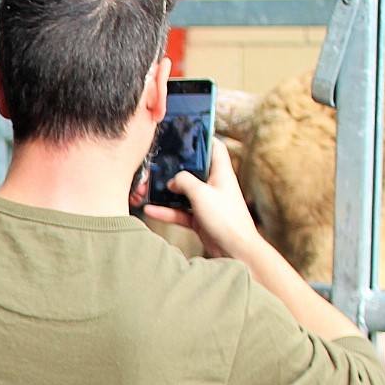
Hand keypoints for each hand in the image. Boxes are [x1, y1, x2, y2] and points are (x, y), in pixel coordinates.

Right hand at [141, 138, 259, 259]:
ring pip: (183, 193)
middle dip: (176, 168)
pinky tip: (150, 210)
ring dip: (167, 192)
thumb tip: (173, 179)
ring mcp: (207, 203)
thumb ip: (184, 181)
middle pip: (194, 170)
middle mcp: (215, 186)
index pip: (214, 147)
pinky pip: (180, 212)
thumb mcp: (201, 194)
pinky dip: (166, 211)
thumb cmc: (226, 220)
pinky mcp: (200, 219)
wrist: (235, 251)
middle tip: (159, 163)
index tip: (186, 134)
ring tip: (148, 189)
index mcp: (221, 173)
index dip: (202, 138)